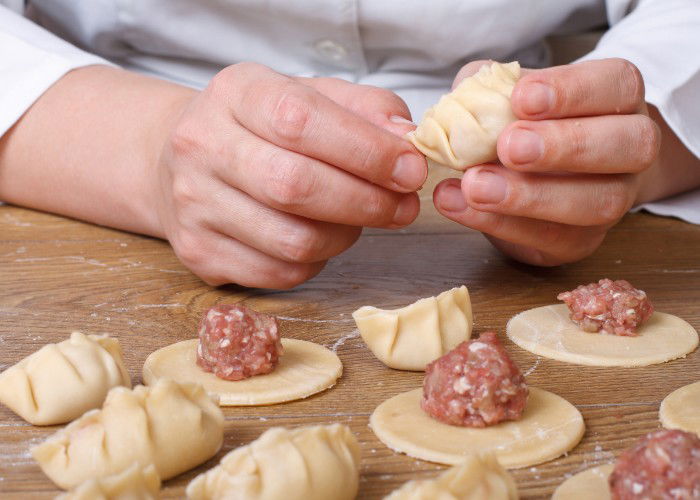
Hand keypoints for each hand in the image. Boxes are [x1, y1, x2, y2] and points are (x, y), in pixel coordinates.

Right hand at [154, 63, 425, 286]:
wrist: (182, 160)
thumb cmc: (261, 128)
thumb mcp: (310, 96)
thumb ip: (363, 109)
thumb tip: (406, 140)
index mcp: (236, 93)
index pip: (301, 121)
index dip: (366, 150)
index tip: (410, 169)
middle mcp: (203, 146)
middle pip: (295, 187)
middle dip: (367, 202)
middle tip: (404, 206)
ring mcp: (194, 204)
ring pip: (292, 241)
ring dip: (346, 235)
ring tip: (361, 218)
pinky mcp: (199, 252)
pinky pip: (280, 273)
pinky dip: (318, 261)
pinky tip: (323, 238)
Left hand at [433, 58, 660, 265]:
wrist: (531, 176)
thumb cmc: (525, 123)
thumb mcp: (503, 93)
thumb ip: (489, 87)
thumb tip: (467, 97)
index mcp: (618, 97)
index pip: (617, 85)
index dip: (572, 90)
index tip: (522, 97)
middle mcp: (631, 148)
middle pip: (630, 145)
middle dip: (565, 146)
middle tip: (509, 147)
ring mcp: (613, 198)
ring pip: (597, 202)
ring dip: (530, 196)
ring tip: (474, 186)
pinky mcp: (581, 241)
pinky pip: (552, 238)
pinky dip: (499, 223)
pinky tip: (458, 204)